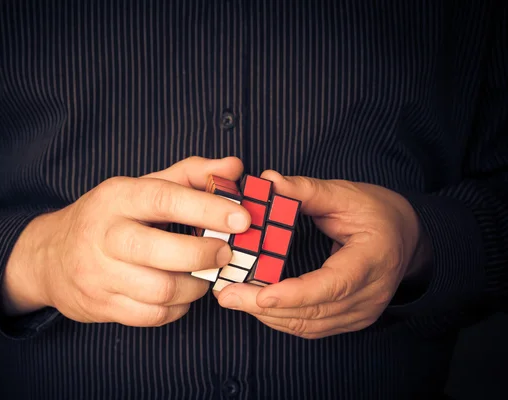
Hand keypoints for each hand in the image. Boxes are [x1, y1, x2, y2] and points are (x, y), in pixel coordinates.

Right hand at [2, 156, 250, 326]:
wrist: (50, 256)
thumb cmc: (108, 217)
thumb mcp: (141, 187)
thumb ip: (190, 175)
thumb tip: (234, 167)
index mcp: (116, 197)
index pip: (164, 199)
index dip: (207, 210)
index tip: (241, 218)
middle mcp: (103, 235)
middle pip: (161, 251)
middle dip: (204, 254)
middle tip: (225, 252)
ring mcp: (99, 274)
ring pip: (160, 289)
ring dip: (195, 285)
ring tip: (205, 275)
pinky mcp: (101, 305)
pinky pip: (151, 315)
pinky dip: (177, 308)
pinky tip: (182, 294)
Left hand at [214, 170, 431, 338]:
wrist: (408, 238)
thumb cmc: (378, 213)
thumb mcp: (346, 194)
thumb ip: (306, 190)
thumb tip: (268, 181)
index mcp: (372, 260)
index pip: (333, 285)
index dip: (295, 293)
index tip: (259, 294)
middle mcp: (370, 294)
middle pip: (314, 312)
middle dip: (265, 306)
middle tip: (226, 294)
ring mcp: (362, 312)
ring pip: (309, 326)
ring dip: (268, 315)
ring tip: (233, 298)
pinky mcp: (351, 319)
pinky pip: (312, 328)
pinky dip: (282, 318)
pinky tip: (257, 305)